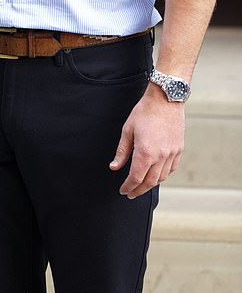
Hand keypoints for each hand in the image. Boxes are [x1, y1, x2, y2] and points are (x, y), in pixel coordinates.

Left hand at [109, 84, 184, 198]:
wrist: (165, 99)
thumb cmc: (144, 112)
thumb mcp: (127, 130)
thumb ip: (122, 151)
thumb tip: (114, 167)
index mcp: (146, 152)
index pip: (136, 178)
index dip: (128, 187)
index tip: (123, 191)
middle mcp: (161, 156)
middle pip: (149, 182)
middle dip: (139, 190)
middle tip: (131, 193)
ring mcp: (172, 153)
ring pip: (161, 177)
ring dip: (151, 184)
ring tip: (142, 185)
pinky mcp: (179, 149)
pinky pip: (171, 168)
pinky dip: (163, 175)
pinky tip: (156, 174)